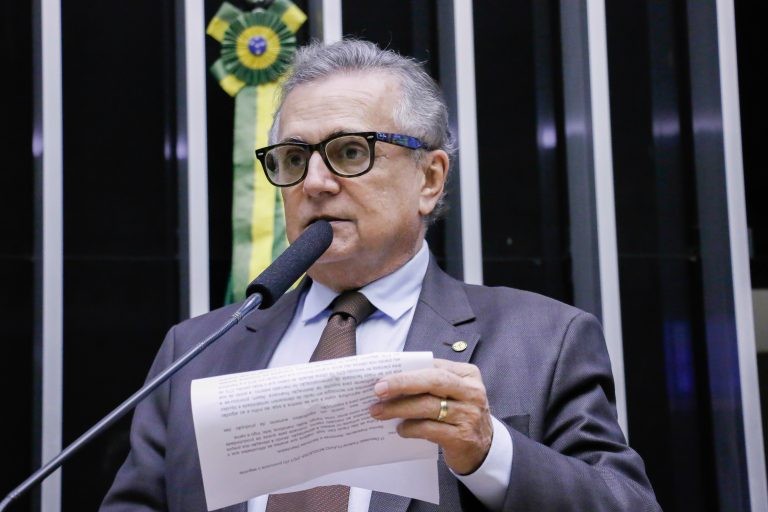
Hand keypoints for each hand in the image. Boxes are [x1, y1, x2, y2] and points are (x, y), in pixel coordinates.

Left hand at [369, 358, 492, 474]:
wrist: (483, 448)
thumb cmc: (459, 414)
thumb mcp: (453, 393)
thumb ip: (430, 384)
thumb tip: (391, 380)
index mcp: (467, 374)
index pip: (434, 366)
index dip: (407, 370)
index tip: (382, 375)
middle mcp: (472, 392)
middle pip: (433, 381)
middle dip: (402, 383)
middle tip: (378, 389)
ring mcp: (469, 415)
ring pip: (428, 407)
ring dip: (399, 409)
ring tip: (379, 412)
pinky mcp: (462, 437)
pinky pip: (430, 429)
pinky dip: (411, 428)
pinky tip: (400, 429)